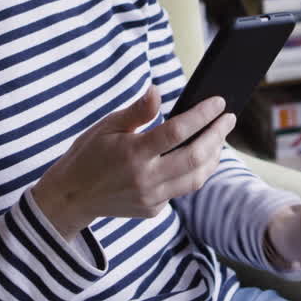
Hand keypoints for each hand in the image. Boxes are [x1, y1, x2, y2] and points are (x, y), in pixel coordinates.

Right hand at [31, 85, 236, 239]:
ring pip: (196, 178)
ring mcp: (151, 197)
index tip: (219, 102)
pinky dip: (194, 172)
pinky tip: (197, 157)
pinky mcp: (153, 210)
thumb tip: (157, 90)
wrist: (72, 197)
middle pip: (196, 157)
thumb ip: (136, 111)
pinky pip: (182, 190)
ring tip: (219, 138)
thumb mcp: (107, 126)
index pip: (178, 131)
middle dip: (217, 135)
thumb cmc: (88, 155)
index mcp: (133, 153)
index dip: (202, 115)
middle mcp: (145, 178)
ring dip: (213, 156)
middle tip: (229, 118)